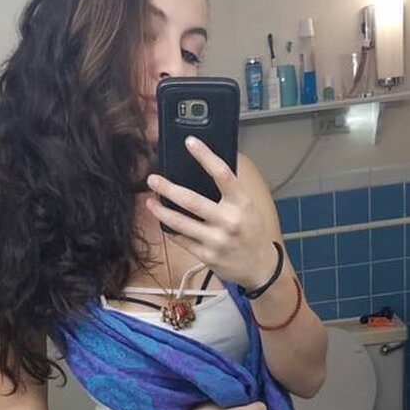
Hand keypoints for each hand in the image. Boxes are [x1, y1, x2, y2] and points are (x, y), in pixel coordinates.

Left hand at [145, 138, 278, 288]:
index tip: (190, 142)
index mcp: (241, 203)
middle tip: (153, 179)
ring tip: (150, 202)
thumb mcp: (248, 207)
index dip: (205, 156)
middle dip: (168, 189)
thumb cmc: (251, 232)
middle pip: (191, 201)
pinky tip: (164, 222)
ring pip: (181, 223)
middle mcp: (229, 221)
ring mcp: (216, 240)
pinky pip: (182, 240)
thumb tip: (205, 168)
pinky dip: (171, 230)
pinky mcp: (206, 256)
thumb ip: (230, 191)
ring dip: (162, 211)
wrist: (260, 267)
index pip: (222, 174)